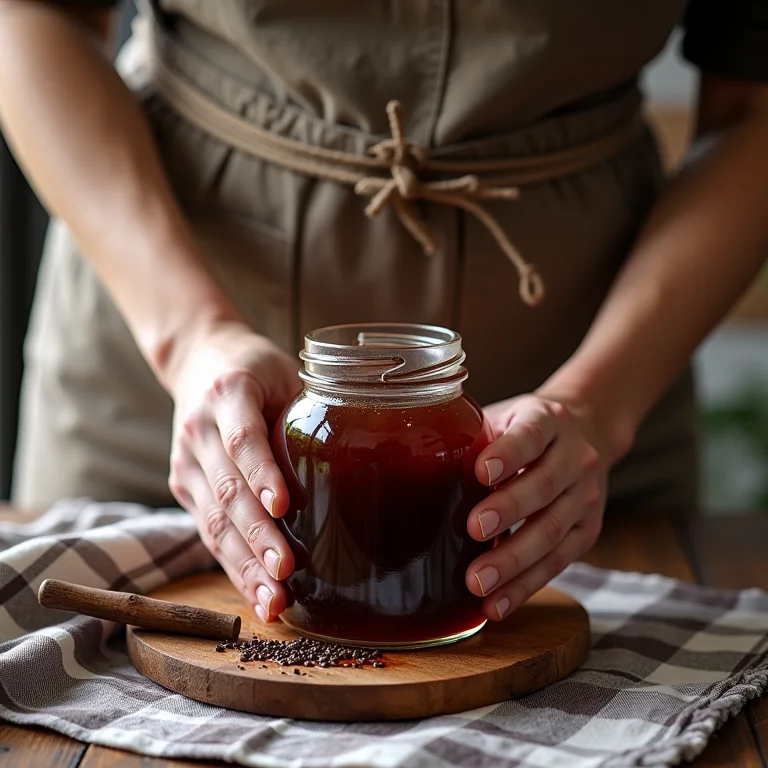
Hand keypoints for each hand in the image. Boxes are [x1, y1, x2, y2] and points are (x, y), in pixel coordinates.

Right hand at [165, 320, 300, 622]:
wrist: (199, 360)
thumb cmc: (258, 369)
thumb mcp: (286, 373)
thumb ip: (307, 411)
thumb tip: (362, 458)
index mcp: (230, 392)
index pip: (243, 438)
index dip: (262, 472)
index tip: (283, 505)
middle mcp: (199, 429)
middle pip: (227, 489)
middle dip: (257, 535)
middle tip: (287, 570)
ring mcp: (186, 461)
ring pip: (213, 520)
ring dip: (244, 563)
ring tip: (274, 600)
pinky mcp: (185, 487)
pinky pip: (207, 531)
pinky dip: (234, 566)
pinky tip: (256, 593)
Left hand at [465, 394, 607, 620]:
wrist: (584, 435)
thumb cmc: (523, 431)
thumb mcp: (503, 417)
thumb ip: (473, 436)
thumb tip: (414, 463)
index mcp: (549, 419)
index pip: (532, 434)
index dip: (509, 453)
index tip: (481, 472)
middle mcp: (575, 457)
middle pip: (545, 485)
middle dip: (509, 510)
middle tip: (473, 528)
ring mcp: (585, 496)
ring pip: (552, 531)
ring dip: (513, 560)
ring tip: (477, 582)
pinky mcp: (586, 532)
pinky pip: (557, 563)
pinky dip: (524, 586)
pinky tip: (496, 604)